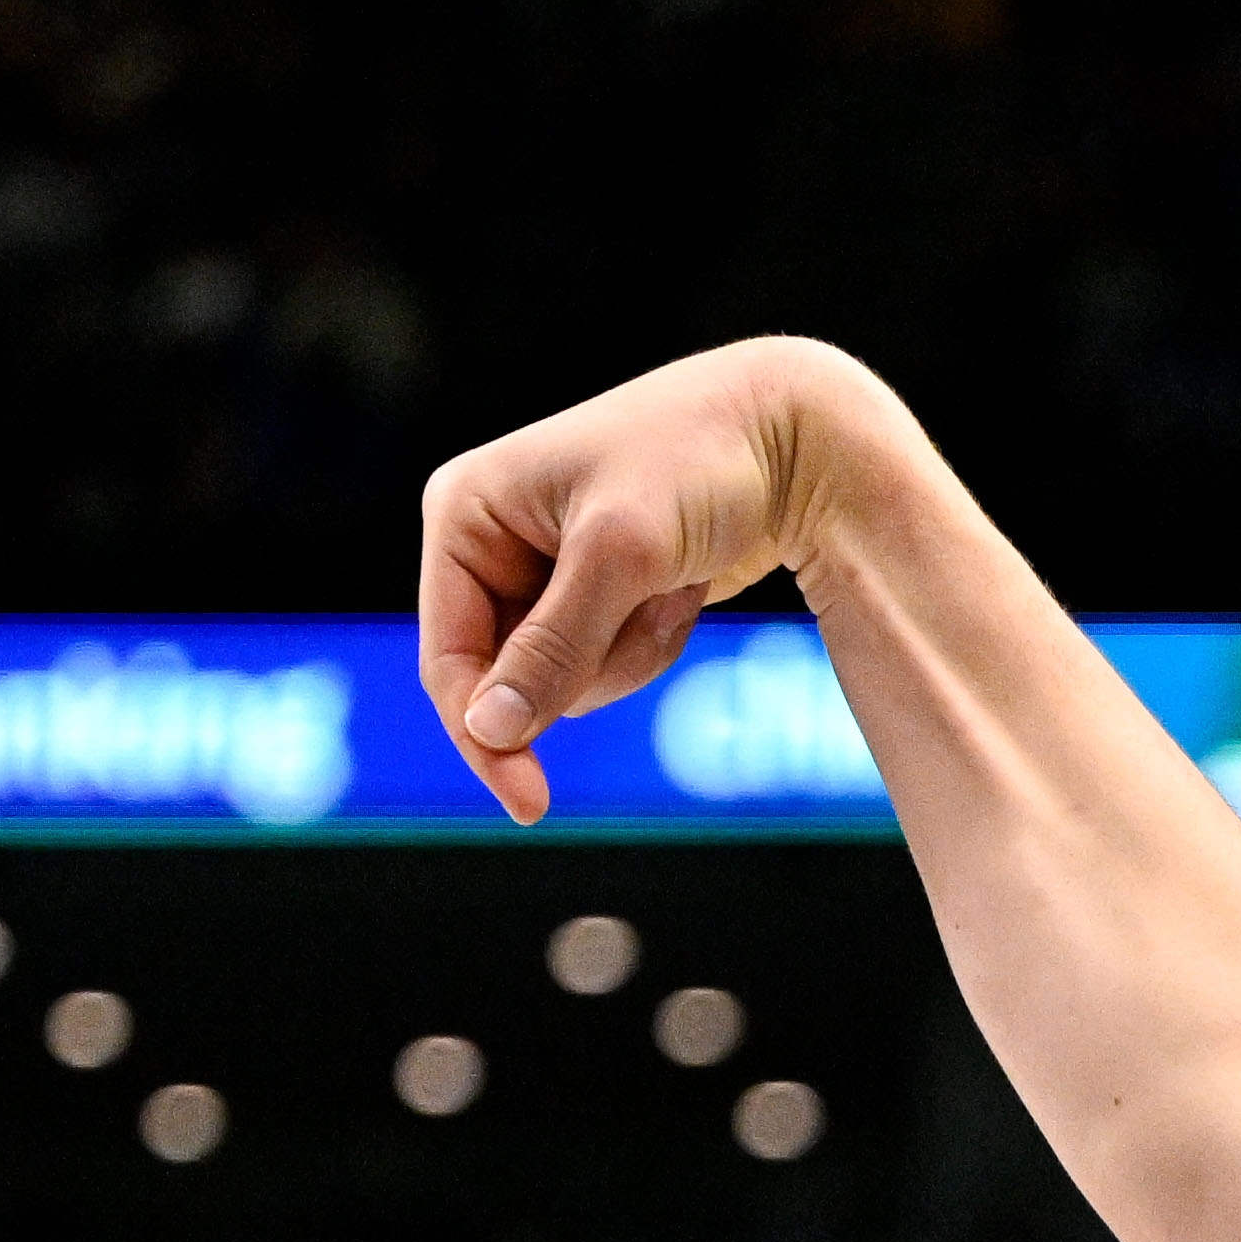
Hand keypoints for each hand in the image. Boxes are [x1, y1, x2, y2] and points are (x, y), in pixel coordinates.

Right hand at [412, 338, 903, 819]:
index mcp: (466, 513)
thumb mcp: (619, 555)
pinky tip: (686, 584)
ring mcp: (545, 572)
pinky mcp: (598, 594)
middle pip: (511, 681)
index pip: (448, 657)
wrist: (792, 438)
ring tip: (675, 578)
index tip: (530, 803)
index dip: (483, 737)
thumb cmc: (697, 463)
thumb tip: (491, 731)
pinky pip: (610, 665)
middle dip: (594, 663)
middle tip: (652, 604)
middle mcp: (494, 542)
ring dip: (633, 651)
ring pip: (568, 683)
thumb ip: (554, 646)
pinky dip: (654, 640)